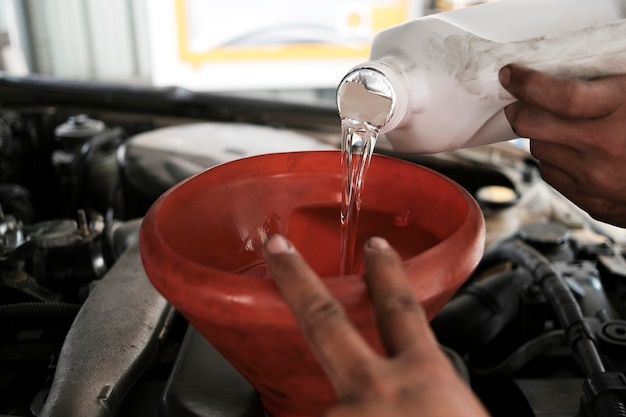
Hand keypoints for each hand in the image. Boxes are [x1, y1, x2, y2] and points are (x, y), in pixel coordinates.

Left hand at [262, 234, 488, 416]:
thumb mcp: (458, 414)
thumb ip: (426, 389)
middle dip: (298, 279)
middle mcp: (374, 392)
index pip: (401, 309)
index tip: (374, 248)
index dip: (387, 273)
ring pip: (329, 406)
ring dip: (349, 416)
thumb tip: (414, 385)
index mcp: (423, 380)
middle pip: (326, 321)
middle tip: (277, 250)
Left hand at [499, 64, 625, 226]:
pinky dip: (556, 161)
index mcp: (621, 112)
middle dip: (520, 111)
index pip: (557, 96)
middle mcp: (603, 149)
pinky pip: (553, 176)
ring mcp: (595, 179)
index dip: (527, 83)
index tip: (511, 76)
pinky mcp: (591, 201)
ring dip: (542, 137)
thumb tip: (562, 78)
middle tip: (519, 101)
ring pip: (540, 152)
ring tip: (559, 127)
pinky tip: (573, 152)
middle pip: (534, 127)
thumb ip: (607, 86)